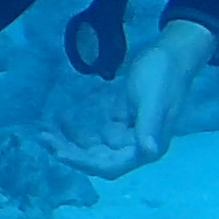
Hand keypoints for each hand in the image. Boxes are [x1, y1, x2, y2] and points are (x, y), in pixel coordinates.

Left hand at [46, 17, 217, 177]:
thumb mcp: (153, 99)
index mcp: (148, 147)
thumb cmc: (163, 73)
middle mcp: (139, 146)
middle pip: (99, 159)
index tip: (59, 152)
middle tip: (44, 137)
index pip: (110, 166)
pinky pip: (98, 131)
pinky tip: (63, 117)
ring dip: (72, 141)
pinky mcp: (124, 121)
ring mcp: (131, 133)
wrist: (174, 51)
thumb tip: (149, 152)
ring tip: (46, 130)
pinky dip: (80, 127)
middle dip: (72, 152)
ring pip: (95, 146)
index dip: (84, 163)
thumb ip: (149, 126)